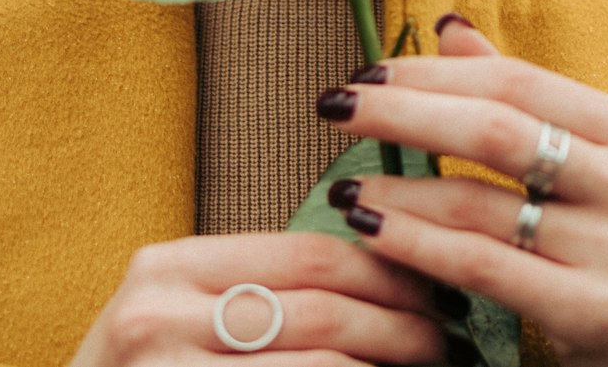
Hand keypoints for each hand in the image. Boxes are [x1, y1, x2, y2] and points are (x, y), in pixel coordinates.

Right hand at [67, 229, 449, 364]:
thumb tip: (379, 280)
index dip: (383, 266)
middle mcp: (158, 311)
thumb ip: (257, 298)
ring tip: (437, 362)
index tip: (433, 282)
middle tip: (449, 333)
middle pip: (321, 303)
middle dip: (402, 319)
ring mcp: (163, 366)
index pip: (306, 252)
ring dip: (393, 361)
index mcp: (169, 269)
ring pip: (323, 359)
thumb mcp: (185, 330)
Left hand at [316, 16, 607, 366]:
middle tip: (334, 104)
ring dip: (398, 189)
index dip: (433, 72)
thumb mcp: (586, 169)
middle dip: (402, 111)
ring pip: (480, 203)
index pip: (515, 80)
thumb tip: (446, 26)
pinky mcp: (596, 314)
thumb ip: (519, 100)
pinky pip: (482, 267)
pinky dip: (415, 244)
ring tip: (343, 185)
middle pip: (493, 128)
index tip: (366, 72)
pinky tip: (369, 231)